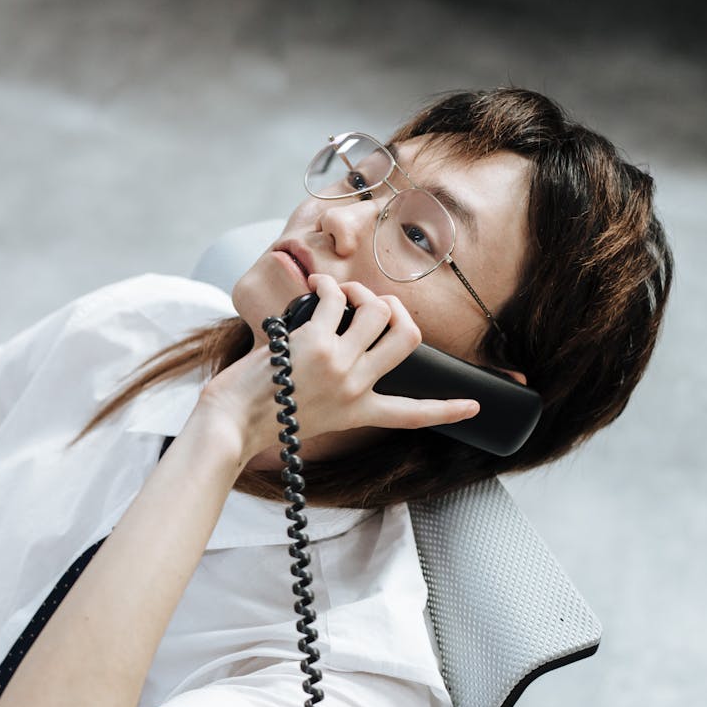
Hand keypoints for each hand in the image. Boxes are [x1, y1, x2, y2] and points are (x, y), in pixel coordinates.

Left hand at [199, 273, 478, 461]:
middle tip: (372, 305)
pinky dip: (329, 284)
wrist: (232, 423)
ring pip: (377, 311)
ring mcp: (339, 364)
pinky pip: (337, 298)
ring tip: (338, 290)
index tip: (475, 406)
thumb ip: (334, 396)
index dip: (449, 409)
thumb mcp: (309, 417)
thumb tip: (341, 360)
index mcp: (358, 413)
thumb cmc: (260, 418)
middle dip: (396, 312)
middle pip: (408, 338)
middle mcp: (356, 388)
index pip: (414, 415)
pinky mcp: (315, 342)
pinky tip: (316, 285)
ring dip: (362, 291)